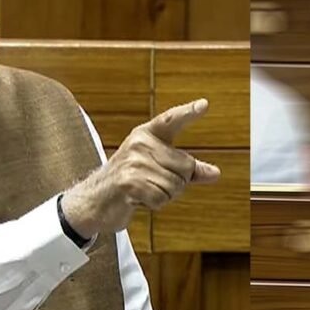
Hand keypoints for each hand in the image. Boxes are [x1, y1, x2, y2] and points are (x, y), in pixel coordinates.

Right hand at [61, 99, 220, 238]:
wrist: (95, 199)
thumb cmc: (128, 181)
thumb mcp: (156, 168)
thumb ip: (185, 169)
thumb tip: (214, 173)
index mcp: (145, 136)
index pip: (170, 121)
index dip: (187, 112)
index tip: (204, 104)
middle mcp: (139, 144)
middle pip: (185, 167)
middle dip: (176, 182)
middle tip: (151, 183)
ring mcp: (133, 162)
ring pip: (175, 186)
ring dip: (164, 195)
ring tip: (143, 190)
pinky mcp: (129, 182)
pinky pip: (162, 198)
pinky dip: (154, 204)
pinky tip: (138, 198)